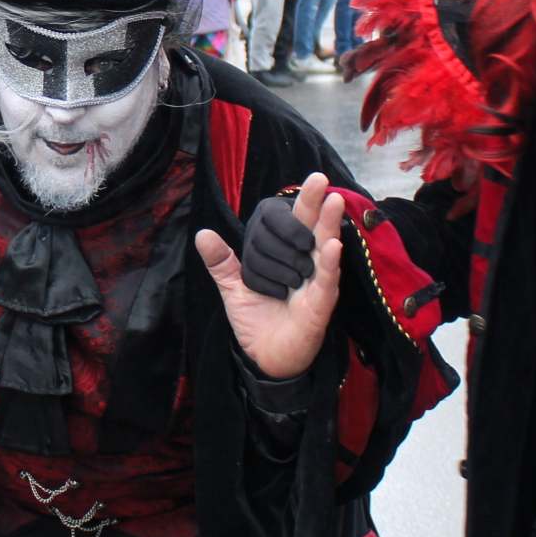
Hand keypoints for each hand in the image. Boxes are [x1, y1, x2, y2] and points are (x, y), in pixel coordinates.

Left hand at [193, 174, 345, 379]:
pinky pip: (326, 283)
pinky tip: (332, 245)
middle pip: (311, 230)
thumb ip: (221, 263)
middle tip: (319, 176)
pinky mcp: (320, 307)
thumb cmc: (256, 322)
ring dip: (328, 226)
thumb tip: (202, 233)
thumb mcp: (234, 289)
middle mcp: (306, 267)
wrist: (265, 360)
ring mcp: (316, 286)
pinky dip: (329, 265)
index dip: (296, 206)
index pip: (291, 227)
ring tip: (333, 201)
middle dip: (315, 204)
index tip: (302, 181)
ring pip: (323, 251)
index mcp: (287, 259)